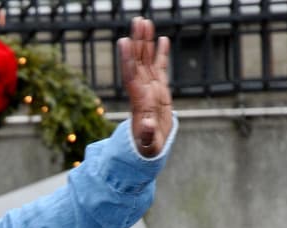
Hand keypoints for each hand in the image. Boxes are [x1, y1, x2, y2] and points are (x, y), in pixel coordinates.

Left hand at [118, 17, 172, 157]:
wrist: (150, 148)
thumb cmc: (147, 147)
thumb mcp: (148, 145)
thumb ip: (148, 136)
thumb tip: (148, 127)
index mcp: (139, 101)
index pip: (131, 76)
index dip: (127, 60)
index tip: (123, 41)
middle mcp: (142, 90)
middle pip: (138, 62)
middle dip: (137, 42)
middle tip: (137, 21)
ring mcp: (150, 88)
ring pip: (147, 61)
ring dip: (145, 42)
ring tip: (144, 22)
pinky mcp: (159, 89)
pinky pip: (160, 67)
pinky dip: (160, 54)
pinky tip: (162, 39)